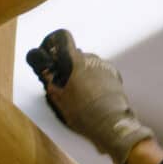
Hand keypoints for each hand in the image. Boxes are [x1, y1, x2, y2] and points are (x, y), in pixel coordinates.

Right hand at [26, 29, 153, 163]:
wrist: (111, 123)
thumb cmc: (84, 112)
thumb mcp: (60, 100)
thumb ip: (51, 84)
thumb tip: (47, 75)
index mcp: (77, 61)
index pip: (65, 40)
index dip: (56, 43)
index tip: (53, 52)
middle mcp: (92, 59)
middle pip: (78, 55)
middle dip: (71, 65)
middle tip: (66, 82)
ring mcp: (106, 67)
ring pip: (90, 64)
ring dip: (85, 72)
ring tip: (81, 92)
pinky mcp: (115, 76)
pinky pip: (101, 72)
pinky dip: (96, 79)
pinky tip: (93, 94)